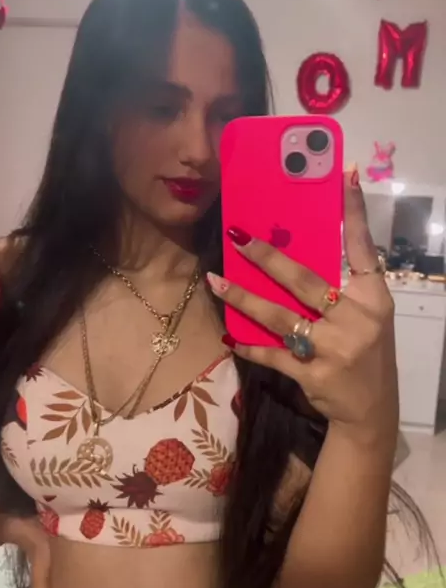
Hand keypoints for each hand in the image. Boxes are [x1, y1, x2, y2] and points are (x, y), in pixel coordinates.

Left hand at [208, 170, 398, 446]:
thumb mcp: (367, 317)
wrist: (371, 411)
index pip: (365, 249)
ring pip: (279, 317)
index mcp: (374, 300)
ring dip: (243, 298)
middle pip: (305, 281)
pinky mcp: (311, 374)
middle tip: (238, 236)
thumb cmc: (366, 353)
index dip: (355, 213)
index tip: (345, 176)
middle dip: (268, 258)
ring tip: (214, 280)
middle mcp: (356, 320)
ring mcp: (333, 349)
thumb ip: (341, 289)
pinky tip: (229, 337)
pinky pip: (272, 354)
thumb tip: (298, 250)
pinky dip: (249, 346)